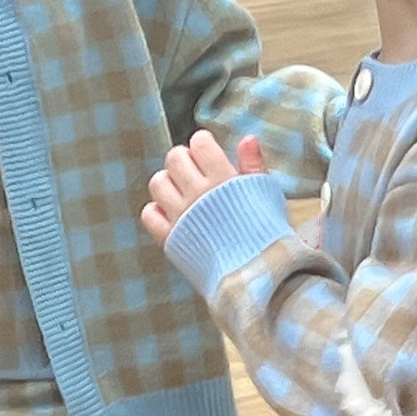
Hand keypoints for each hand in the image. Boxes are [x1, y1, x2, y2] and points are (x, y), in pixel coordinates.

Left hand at [143, 131, 265, 244]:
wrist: (255, 277)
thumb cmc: (267, 236)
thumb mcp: (266, 195)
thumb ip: (254, 165)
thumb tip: (247, 138)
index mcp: (224, 181)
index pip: (200, 144)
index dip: (203, 144)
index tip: (209, 154)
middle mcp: (199, 195)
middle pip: (175, 158)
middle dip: (184, 159)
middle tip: (195, 171)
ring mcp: (182, 217)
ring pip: (157, 182)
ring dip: (168, 181)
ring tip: (182, 190)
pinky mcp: (171, 238)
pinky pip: (149, 214)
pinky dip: (157, 210)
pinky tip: (172, 213)